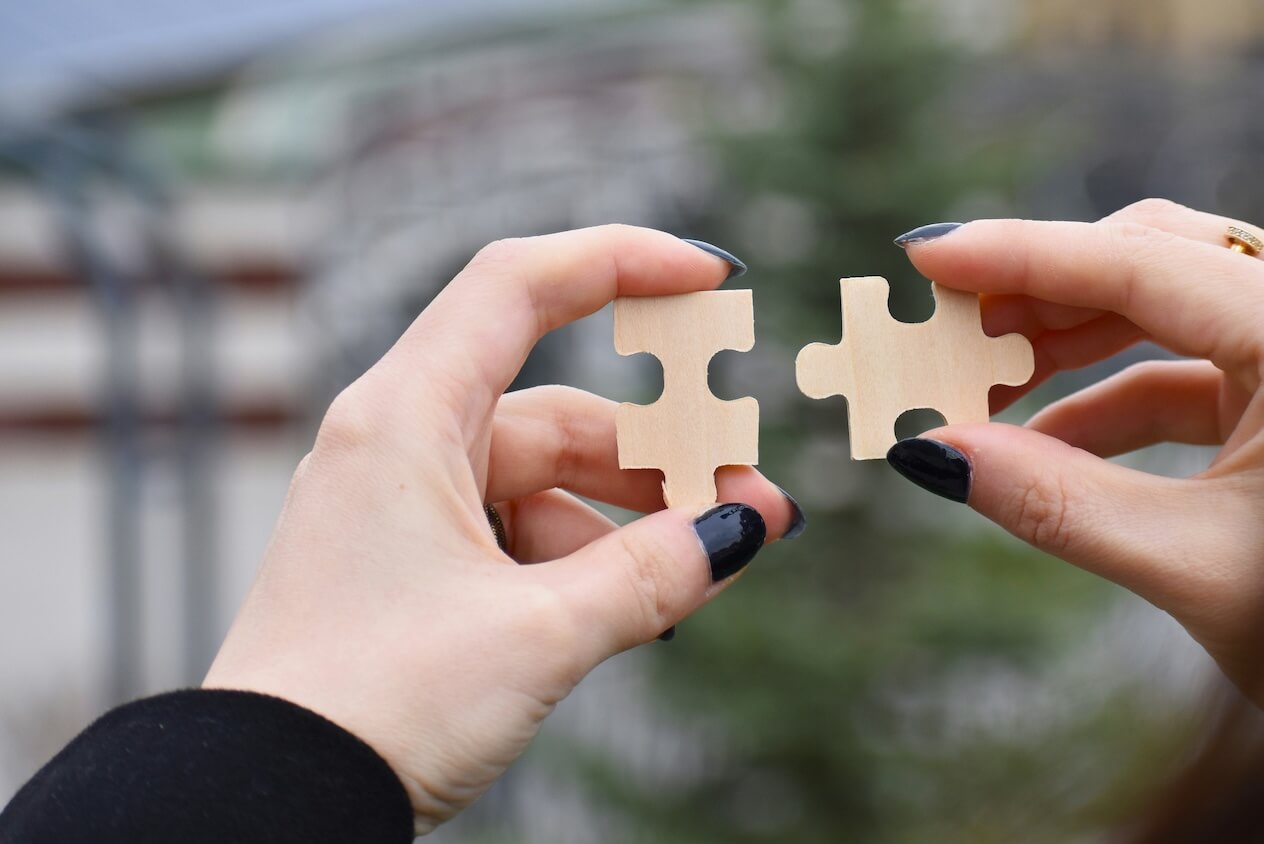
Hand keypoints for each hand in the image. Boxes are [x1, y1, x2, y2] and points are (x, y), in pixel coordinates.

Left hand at [203, 227, 799, 833]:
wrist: (265, 805)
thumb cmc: (373, 707)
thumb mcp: (538, 635)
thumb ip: (653, 575)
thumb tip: (741, 530)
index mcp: (405, 420)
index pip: (519, 287)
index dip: (621, 260)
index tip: (710, 278)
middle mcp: (398, 444)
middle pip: (558, 407)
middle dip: (663, 451)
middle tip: (752, 497)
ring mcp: (403, 506)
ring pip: (545, 478)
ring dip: (633, 515)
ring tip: (712, 561)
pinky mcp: (411, 564)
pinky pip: (518, 531)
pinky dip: (585, 556)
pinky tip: (641, 602)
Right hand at [888, 201, 1263, 731]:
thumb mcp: (1193, 565)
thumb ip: (1057, 501)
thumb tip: (938, 454)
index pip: (1138, 263)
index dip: (1019, 256)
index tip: (925, 252)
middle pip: (1150, 262)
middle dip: (1038, 293)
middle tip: (942, 323)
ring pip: (1164, 311)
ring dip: (1067, 346)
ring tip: (978, 381)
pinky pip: (1187, 373)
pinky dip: (1110, 401)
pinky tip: (1042, 442)